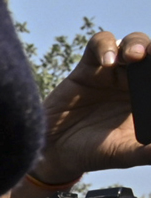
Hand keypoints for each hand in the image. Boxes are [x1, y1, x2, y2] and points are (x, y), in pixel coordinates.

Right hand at [34, 30, 150, 185]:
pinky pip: (100, 43)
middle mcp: (135, 80)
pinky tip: (107, 61)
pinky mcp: (88, 66)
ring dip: (138, 45)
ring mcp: (112, 71)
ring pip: (133, 43)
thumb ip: (147, 152)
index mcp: (149, 97)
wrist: (55, 152)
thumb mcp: (125, 154)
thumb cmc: (95, 153)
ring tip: (135, 56)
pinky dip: (106, 46)